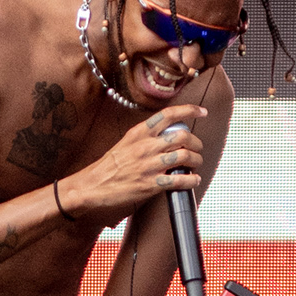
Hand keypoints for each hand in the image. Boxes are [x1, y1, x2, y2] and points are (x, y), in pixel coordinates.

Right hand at [61, 104, 206, 223]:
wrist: (93, 185)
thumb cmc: (110, 165)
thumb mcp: (127, 142)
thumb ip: (147, 136)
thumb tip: (169, 134)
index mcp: (140, 132)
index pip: (169, 114)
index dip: (190, 110)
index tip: (202, 112)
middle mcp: (146, 146)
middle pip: (183, 136)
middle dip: (196, 143)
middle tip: (197, 149)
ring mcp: (149, 165)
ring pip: (185, 156)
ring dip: (196, 160)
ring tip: (195, 165)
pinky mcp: (151, 184)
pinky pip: (180, 180)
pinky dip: (192, 180)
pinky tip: (193, 180)